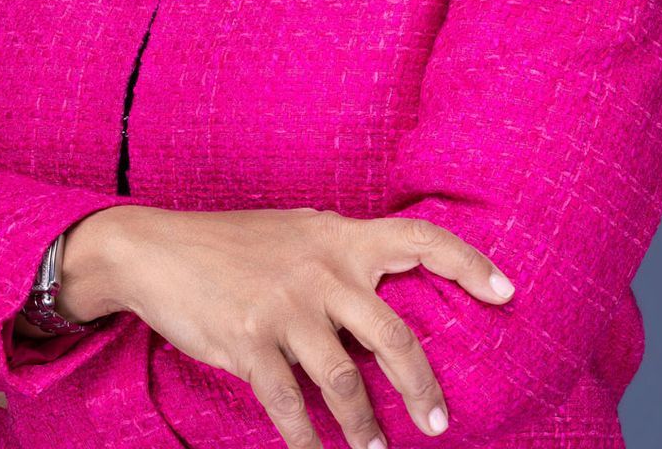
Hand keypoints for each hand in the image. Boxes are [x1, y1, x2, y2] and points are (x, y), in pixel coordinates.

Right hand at [97, 205, 514, 447]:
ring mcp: (285, 307)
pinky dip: (308, 442)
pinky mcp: (249, 343)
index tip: (508, 293)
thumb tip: (387, 280)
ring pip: (345, 382)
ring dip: (365, 428)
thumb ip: (339, 256)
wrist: (154, 249)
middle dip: (422, 386)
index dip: (470, 264)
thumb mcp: (295, 233)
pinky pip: (290, 406)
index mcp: (339, 237)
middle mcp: (320, 269)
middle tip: (440, 422)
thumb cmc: (230, 244)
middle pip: (393, 336)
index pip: (421, 239)